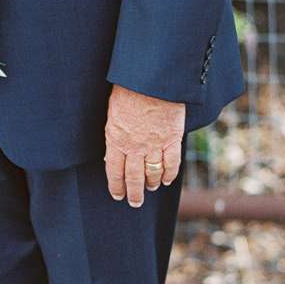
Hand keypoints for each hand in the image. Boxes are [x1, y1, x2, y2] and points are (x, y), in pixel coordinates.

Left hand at [104, 84, 184, 206]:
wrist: (151, 80)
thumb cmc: (128, 90)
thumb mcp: (112, 112)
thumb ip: (114, 133)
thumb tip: (113, 152)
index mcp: (115, 139)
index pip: (114, 170)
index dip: (116, 186)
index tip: (117, 195)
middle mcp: (134, 146)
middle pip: (134, 177)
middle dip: (133, 193)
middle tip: (134, 202)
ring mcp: (154, 145)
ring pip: (152, 173)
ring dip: (151, 185)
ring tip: (150, 189)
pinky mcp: (172, 139)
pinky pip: (171, 164)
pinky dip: (169, 175)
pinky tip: (166, 180)